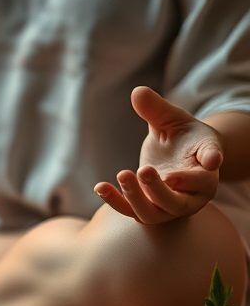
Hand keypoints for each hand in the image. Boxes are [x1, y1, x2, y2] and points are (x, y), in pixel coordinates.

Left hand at [94, 87, 221, 223]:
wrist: (177, 154)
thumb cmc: (182, 135)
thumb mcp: (172, 119)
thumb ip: (158, 109)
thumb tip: (137, 92)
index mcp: (206, 174)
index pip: (203, 179)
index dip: (193, 177)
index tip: (183, 170)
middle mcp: (191, 196)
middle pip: (176, 203)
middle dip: (158, 189)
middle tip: (144, 169)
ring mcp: (169, 207)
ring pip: (153, 214)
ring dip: (134, 198)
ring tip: (122, 173)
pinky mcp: (149, 209)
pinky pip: (132, 212)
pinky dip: (115, 202)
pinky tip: (100, 186)